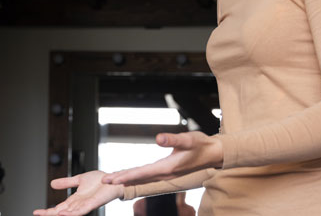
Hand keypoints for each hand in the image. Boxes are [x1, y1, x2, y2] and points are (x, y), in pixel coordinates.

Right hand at [33, 170, 122, 215]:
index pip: (58, 207)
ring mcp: (85, 205)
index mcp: (74, 200)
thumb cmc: (99, 180)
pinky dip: (71, 213)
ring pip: (69, 214)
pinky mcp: (92, 204)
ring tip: (47, 215)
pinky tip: (63, 213)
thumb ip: (66, 182)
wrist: (112, 179)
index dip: (48, 210)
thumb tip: (52, 184)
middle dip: (49, 214)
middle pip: (61, 212)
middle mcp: (78, 205)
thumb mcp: (78, 179)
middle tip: (38, 213)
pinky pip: (81, 211)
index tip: (36, 211)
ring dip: (58, 215)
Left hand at [103, 132, 222, 185]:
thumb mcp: (188, 138)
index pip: (142, 173)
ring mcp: (167, 174)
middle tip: (105, 181)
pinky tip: (131, 174)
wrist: (215, 153)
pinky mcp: (168, 171)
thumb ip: (173, 139)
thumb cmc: (202, 145)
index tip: (113, 179)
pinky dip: (136, 175)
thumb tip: (158, 138)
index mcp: (168, 168)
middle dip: (121, 179)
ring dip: (127, 178)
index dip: (126, 176)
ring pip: (143, 178)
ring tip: (113, 179)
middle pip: (139, 178)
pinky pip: (148, 175)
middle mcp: (165, 174)